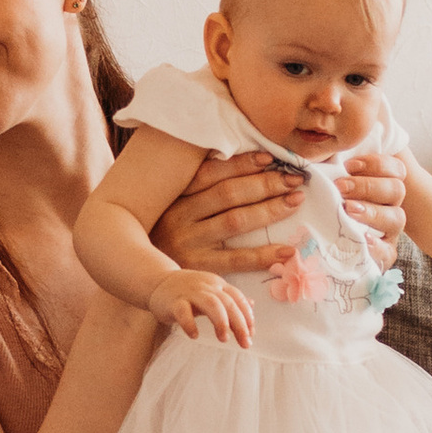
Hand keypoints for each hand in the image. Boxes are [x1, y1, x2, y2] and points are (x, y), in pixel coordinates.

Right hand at [150, 149, 305, 275]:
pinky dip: (263, 254)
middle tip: (294, 179)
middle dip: (265, 183)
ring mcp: (189, 243)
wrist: (137, 274)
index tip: (270, 158)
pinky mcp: (198, 268)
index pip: (211, 172)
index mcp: (173, 195)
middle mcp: (179, 215)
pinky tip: (286, 250)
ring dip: (269, 209)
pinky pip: (236, 260)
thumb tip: (235, 162)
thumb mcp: (168, 205)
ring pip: (235, 221)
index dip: (242, 163)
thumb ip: (194, 188)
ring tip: (295, 201)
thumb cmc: (159, 234)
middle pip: (228, 193)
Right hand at [152, 268, 253, 345]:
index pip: (238, 298)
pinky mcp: (174, 301)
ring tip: (224, 339)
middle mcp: (206, 286)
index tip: (251, 334)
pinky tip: (194, 335)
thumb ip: (230, 299)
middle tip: (245, 343)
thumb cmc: (187, 291)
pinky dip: (190, 324)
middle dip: (240, 324)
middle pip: (228, 303)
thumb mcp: (211, 291)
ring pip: (211, 304)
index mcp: (217, 284)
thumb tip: (252, 305)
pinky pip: (183, 312)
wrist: (157, 281)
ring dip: (221, 322)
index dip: (247, 316)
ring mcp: (190, 292)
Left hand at [334, 148, 406, 253]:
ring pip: (396, 218)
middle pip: (396, 190)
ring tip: (347, 210)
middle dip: (368, 186)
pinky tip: (362, 239)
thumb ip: (335, 159)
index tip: (348, 165)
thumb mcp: (330, 175)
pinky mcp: (383, 253)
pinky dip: (378, 248)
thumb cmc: (326, 198)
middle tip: (340, 187)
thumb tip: (330, 142)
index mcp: (385, 183)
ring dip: (372, 212)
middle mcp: (391, 205)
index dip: (375, 164)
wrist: (324, 239)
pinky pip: (389, 253)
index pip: (396, 168)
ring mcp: (389, 230)